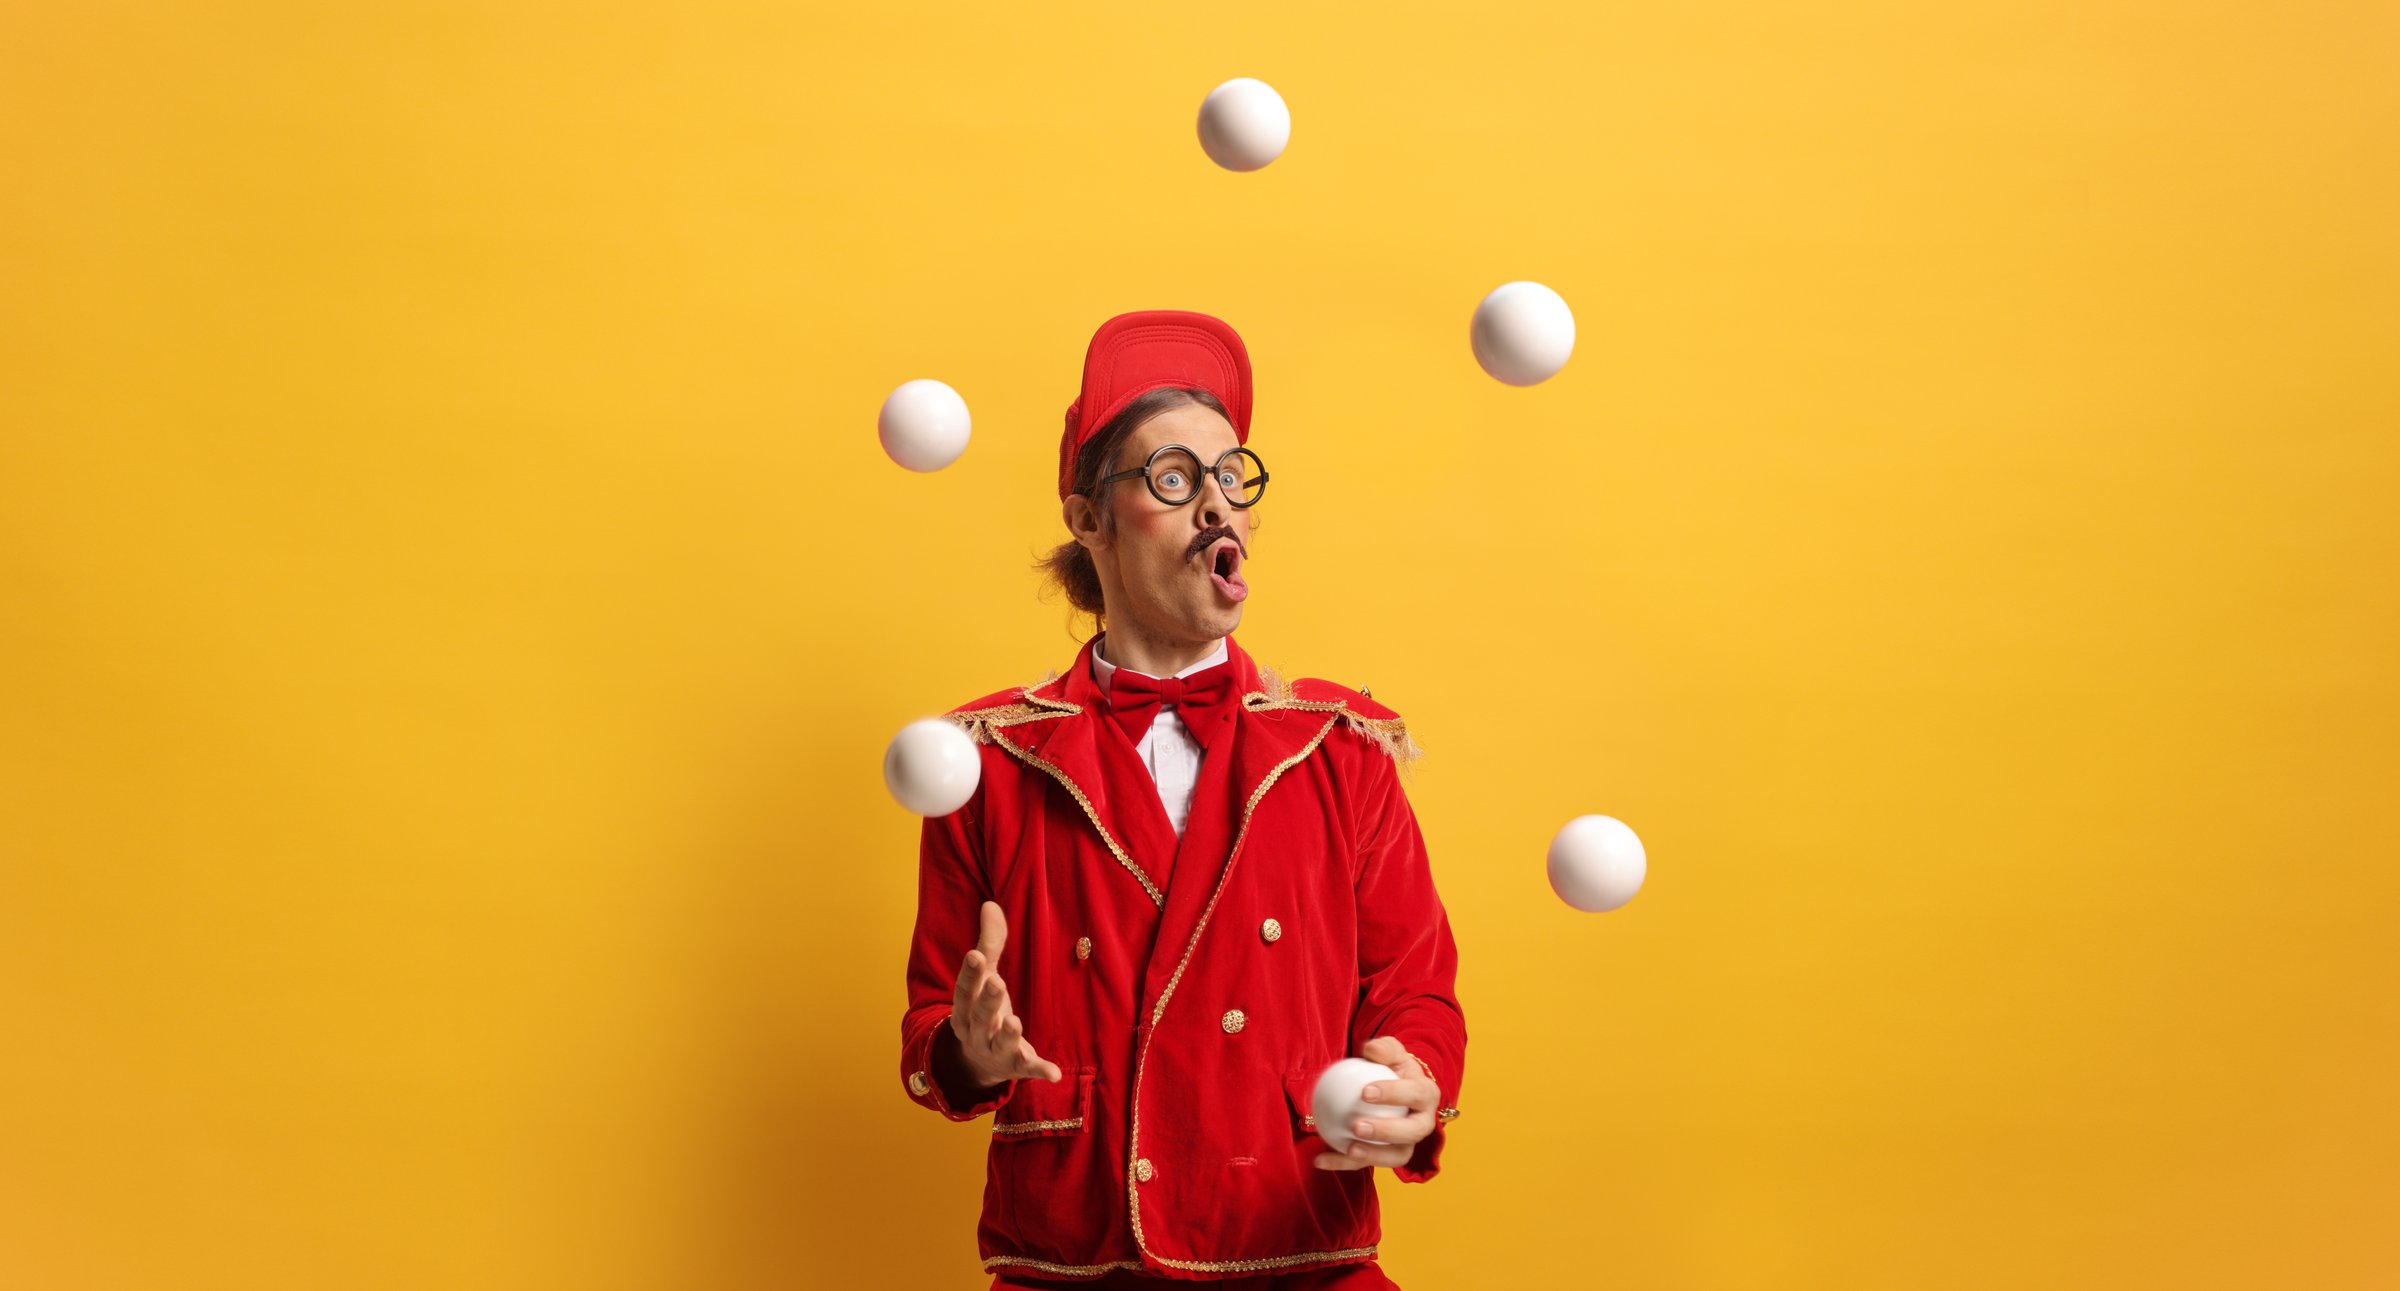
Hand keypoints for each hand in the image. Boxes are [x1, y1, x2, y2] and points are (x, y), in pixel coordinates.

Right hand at [950, 901, 1064, 1087]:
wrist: (977, 1064)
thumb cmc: (983, 1010)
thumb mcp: (985, 978)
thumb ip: (990, 944)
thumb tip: (990, 904)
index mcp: (966, 1007)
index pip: (964, 989)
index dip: (969, 974)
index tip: (975, 955)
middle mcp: (976, 1031)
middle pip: (980, 1015)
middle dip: (987, 1000)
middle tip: (997, 982)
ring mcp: (995, 1051)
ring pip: (999, 1043)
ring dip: (1007, 1034)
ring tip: (1015, 1022)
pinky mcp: (1016, 1066)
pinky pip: (1028, 1069)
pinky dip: (1040, 1071)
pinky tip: (1055, 1073)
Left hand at [1313, 1036, 1437, 1171]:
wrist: (1398, 1091)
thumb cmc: (1393, 1068)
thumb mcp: (1391, 1052)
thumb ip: (1383, 1048)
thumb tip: (1370, 1048)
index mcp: (1427, 1095)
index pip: (1415, 1094)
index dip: (1394, 1094)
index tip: (1365, 1092)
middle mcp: (1423, 1123)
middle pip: (1412, 1132)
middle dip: (1387, 1132)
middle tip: (1357, 1126)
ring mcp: (1408, 1143)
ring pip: (1396, 1156)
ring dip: (1372, 1155)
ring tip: (1348, 1149)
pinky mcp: (1388, 1156)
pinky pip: (1367, 1163)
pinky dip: (1343, 1162)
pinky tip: (1320, 1160)